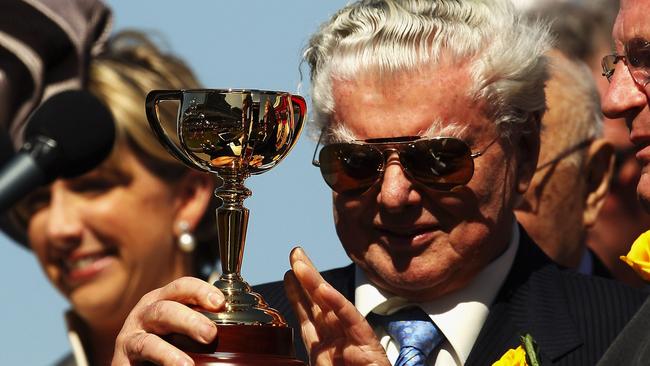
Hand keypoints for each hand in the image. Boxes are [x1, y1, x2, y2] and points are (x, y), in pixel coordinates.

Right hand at [111, 276, 224, 365]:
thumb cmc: (167, 347)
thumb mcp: (185, 332)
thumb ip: (204, 326)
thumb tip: (242, 333)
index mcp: (165, 301)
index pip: (183, 287)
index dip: (201, 291)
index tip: (220, 303)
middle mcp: (146, 312)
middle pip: (167, 306)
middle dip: (190, 318)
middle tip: (210, 334)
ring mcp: (132, 334)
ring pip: (151, 332)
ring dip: (171, 347)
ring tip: (187, 364)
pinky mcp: (122, 357)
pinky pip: (142, 352)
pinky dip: (163, 359)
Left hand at [285, 247, 389, 365]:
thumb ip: (313, 351)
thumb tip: (298, 333)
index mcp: (325, 347)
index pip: (309, 315)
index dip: (297, 293)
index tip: (288, 273)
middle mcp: (339, 338)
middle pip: (319, 302)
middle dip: (306, 276)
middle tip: (294, 253)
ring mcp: (353, 339)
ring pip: (332, 304)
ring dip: (314, 282)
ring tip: (299, 263)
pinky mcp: (369, 345)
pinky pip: (351, 320)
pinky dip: (337, 303)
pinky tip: (323, 288)